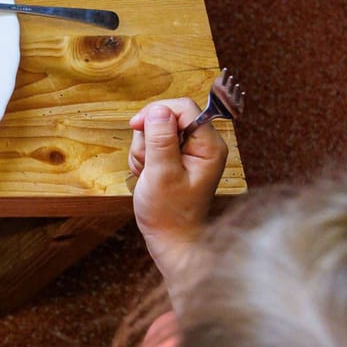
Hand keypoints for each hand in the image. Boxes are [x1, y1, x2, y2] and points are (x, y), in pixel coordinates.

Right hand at [127, 98, 226, 284]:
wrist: (171, 239)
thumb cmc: (170, 213)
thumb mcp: (161, 174)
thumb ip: (160, 139)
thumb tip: (157, 110)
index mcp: (209, 146)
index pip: (184, 108)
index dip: (157, 113)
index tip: (138, 126)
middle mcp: (203, 145)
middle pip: (167, 117)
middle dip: (148, 136)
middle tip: (147, 162)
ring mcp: (190, 152)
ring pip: (156, 131)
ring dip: (144, 149)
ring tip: (148, 173)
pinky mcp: (177, 159)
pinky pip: (153, 144)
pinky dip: (144, 158)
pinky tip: (148, 175)